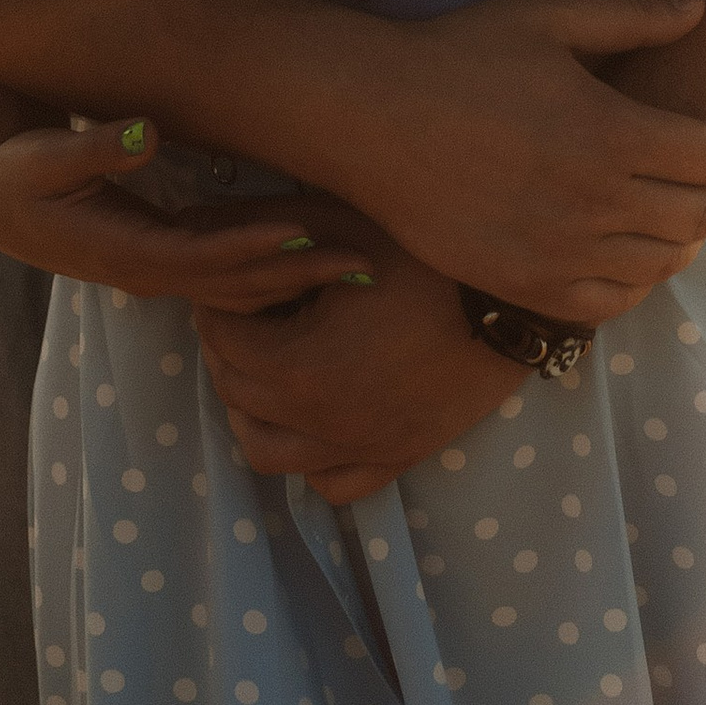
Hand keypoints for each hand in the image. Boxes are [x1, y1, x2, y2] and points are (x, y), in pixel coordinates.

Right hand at [0, 112, 372, 311]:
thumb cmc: (15, 168)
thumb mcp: (42, 156)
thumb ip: (91, 147)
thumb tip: (143, 132)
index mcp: (122, 251)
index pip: (203, 260)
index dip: (255, 249)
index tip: (310, 234)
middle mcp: (145, 270)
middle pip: (234, 284)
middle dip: (299, 276)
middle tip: (366, 265)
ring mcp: (155, 267)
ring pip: (236, 286)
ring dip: (295, 279)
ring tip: (359, 266)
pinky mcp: (159, 253)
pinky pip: (226, 273)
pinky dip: (270, 270)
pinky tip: (312, 258)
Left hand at [197, 241, 512, 503]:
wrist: (519, 299)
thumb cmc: (428, 251)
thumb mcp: (337, 220)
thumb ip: (253, 224)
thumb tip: (186, 222)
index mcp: (300, 366)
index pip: (221, 337)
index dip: (217, 302)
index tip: (233, 278)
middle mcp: (322, 422)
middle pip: (236, 392)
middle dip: (229, 347)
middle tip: (249, 309)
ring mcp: (362, 447)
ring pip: (269, 453)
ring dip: (253, 411)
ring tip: (270, 366)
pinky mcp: (399, 456)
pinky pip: (333, 484)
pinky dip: (311, 458)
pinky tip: (317, 414)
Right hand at [335, 0, 705, 322]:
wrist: (371, 118)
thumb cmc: (459, 55)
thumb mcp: (547, 16)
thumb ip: (632, 15)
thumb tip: (701, 6)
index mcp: (609, 131)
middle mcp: (593, 201)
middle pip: (699, 214)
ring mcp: (558, 251)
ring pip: (661, 264)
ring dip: (686, 239)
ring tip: (680, 214)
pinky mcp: (522, 285)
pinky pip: (608, 303)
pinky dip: (637, 283)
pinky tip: (632, 254)